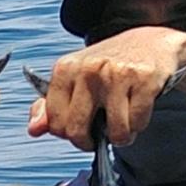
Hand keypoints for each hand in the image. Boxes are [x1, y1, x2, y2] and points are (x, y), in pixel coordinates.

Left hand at [26, 28, 185, 148]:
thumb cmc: (108, 67)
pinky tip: (138, 110)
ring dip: (121, 136)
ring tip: (123, 122)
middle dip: (90, 142)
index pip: (55, 123)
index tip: (82, 131)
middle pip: (77, 131)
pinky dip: (139, 125)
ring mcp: (116, 74)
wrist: (151, 42)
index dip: (69, 135)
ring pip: (113, 132)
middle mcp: (88, 70)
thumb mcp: (74, 80)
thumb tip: (34, 130)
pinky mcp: (144, 79)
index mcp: (65, 69)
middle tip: (101, 135)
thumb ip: (49, 106)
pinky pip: (137, 123)